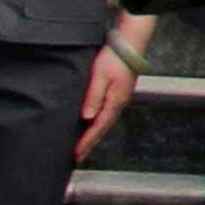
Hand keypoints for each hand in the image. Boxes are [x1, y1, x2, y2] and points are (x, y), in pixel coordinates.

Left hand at [75, 42, 137, 162]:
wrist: (129, 46)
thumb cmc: (114, 59)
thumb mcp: (100, 77)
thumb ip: (93, 97)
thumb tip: (86, 117)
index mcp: (114, 102)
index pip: (97, 128)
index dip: (86, 143)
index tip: (75, 155)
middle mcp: (118, 104)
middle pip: (102, 130)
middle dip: (89, 144)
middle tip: (77, 158)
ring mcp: (118, 100)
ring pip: (104, 124)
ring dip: (93, 136)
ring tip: (82, 148)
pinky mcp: (116, 95)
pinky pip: (105, 115)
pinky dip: (96, 125)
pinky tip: (90, 127)